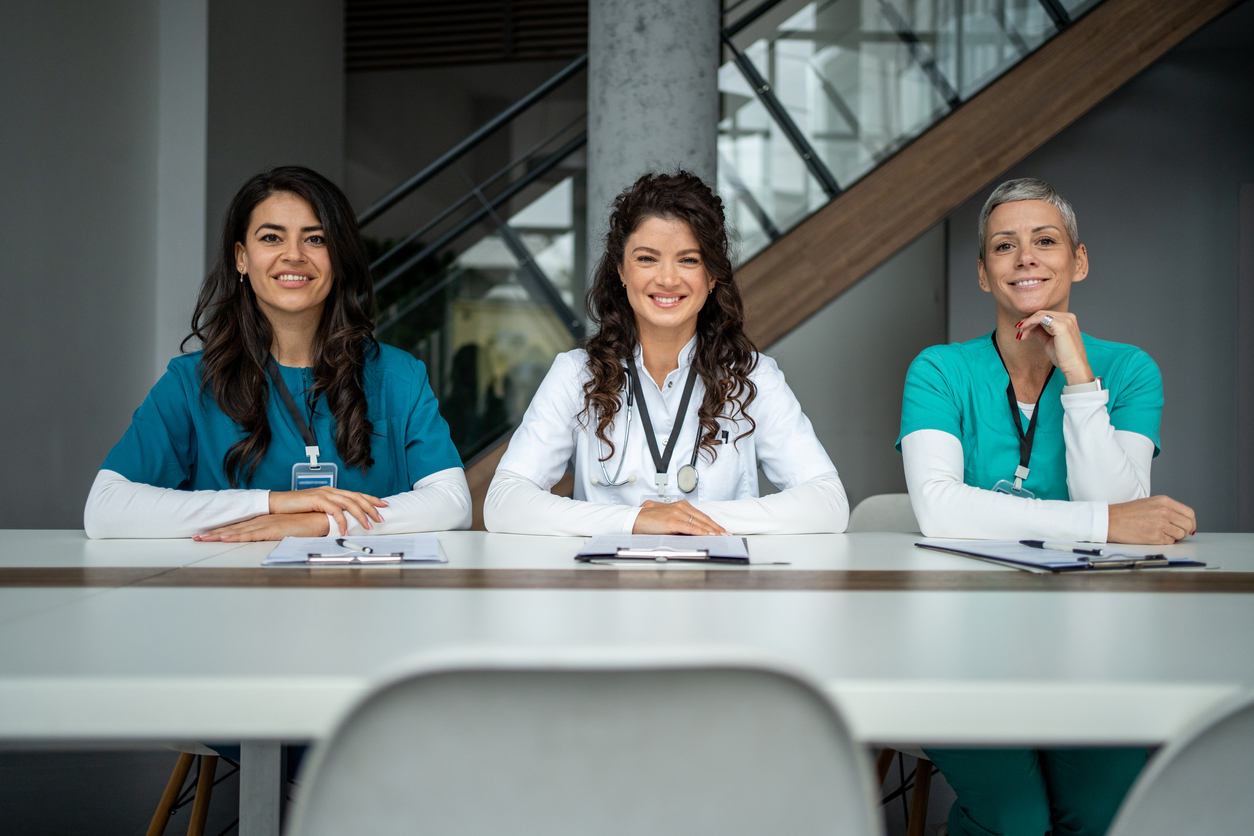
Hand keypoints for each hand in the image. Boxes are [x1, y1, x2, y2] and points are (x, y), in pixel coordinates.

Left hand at [194, 512, 329, 541]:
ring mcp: (266, 525)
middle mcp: (262, 521)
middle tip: (196, 537)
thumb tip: (267, 543)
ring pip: (238, 531)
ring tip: (202, 538)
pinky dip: (237, 535)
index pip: (239, 527)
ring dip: (219, 534)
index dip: (222, 531)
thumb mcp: (287, 533)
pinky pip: (251, 534)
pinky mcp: (273, 530)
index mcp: (264, 522)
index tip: (207, 534)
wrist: (322, 519)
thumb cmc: (307, 526)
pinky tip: (225, 538)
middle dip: (214, 533)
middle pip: (233, 528)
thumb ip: (275, 536)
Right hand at [268, 487, 386, 534]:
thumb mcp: (316, 509)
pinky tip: (345, 530)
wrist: (277, 503)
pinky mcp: (317, 499)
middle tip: (381, 518)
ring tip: (368, 526)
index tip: (383, 505)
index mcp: (331, 491)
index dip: (371, 499)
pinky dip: (342, 521)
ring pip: (349, 503)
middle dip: (371, 508)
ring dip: (360, 515)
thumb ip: (329, 512)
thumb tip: (342, 521)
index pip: (355, 494)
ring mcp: (324, 494)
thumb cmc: (295, 508)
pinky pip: (335, 511)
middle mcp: (330, 490)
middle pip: (356, 497)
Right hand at [632, 500, 727, 535]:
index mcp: (680, 505)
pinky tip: (708, 536)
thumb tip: (687, 530)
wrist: (634, 519)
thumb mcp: (666, 517)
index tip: (720, 530)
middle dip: (716, 528)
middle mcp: (681, 507)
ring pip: (700, 523)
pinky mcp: (673, 522)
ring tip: (721, 536)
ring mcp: (678, 514)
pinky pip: (691, 528)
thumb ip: (678, 521)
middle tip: (726, 534)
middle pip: (704, 519)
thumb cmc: (648, 519)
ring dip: (712, 531)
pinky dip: (701, 532)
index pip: (701, 515)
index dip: (712, 524)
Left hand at [1016, 310, 1093, 384]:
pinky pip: (1040, 318)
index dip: (1031, 321)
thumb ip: (1041, 332)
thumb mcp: (1048, 341)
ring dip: (1027, 323)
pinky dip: (1030, 323)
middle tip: (1019, 333)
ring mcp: (1066, 320)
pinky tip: (1024, 330)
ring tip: (1021, 334)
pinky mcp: (1061, 325)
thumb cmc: (1064, 357)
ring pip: (1040, 314)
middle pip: (1041, 313)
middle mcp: (1068, 317)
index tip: (1022, 330)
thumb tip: (1031, 327)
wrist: (1074, 367)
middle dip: (1027, 322)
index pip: (1045, 315)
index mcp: (1067, 320)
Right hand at [1108, 496, 1196, 544]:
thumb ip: (1168, 509)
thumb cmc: (1127, 513)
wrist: (1111, 520)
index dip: (1192, 522)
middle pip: (1188, 525)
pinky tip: (1155, 536)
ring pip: (1181, 535)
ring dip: (1175, 537)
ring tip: (1163, 534)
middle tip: (1177, 533)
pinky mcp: (1155, 537)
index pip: (1189, 513)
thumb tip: (1184, 521)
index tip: (1190, 527)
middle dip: (1185, 531)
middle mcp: (1165, 511)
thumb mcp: (1150, 503)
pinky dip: (1166, 541)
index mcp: (1164, 501)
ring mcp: (1160, 524)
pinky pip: (1170, 542)